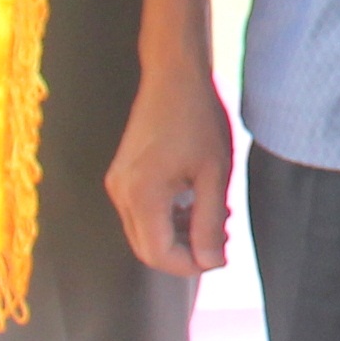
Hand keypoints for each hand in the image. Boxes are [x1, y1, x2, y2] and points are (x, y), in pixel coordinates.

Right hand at [109, 72, 238, 275]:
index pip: (160, 254)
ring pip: (144, 232)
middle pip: (148, 248)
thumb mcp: (215, 173)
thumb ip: (210, 222)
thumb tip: (211, 262)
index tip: (222, 256)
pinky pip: (141, 212)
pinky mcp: (121, 175)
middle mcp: (121, 193)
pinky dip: (168, 218)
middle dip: (185, 253)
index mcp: (142, 195)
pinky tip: (198, 203)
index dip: (191, 265)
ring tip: (217, 219)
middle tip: (222, 239)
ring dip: (179, 235)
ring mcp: (117, 183)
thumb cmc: (199, 119)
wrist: (174, 75)